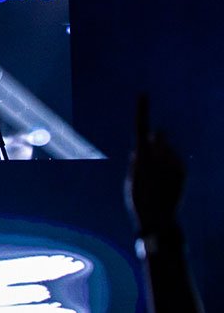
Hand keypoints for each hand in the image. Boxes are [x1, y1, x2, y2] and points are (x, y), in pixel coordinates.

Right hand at [126, 95, 184, 233]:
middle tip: (148, 155)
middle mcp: (161, 156)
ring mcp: (174, 163)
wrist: (160, 219)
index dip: (142, 110)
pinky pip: (174, 159)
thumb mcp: (130, 179)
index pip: (141, 127)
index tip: (143, 94)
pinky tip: (164, 181)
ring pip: (166, 149)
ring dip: (161, 155)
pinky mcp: (183, 170)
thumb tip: (139, 148)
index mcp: (144, 157)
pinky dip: (169, 165)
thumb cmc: (139, 200)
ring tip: (156, 177)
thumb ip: (135, 160)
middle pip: (158, 136)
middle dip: (153, 139)